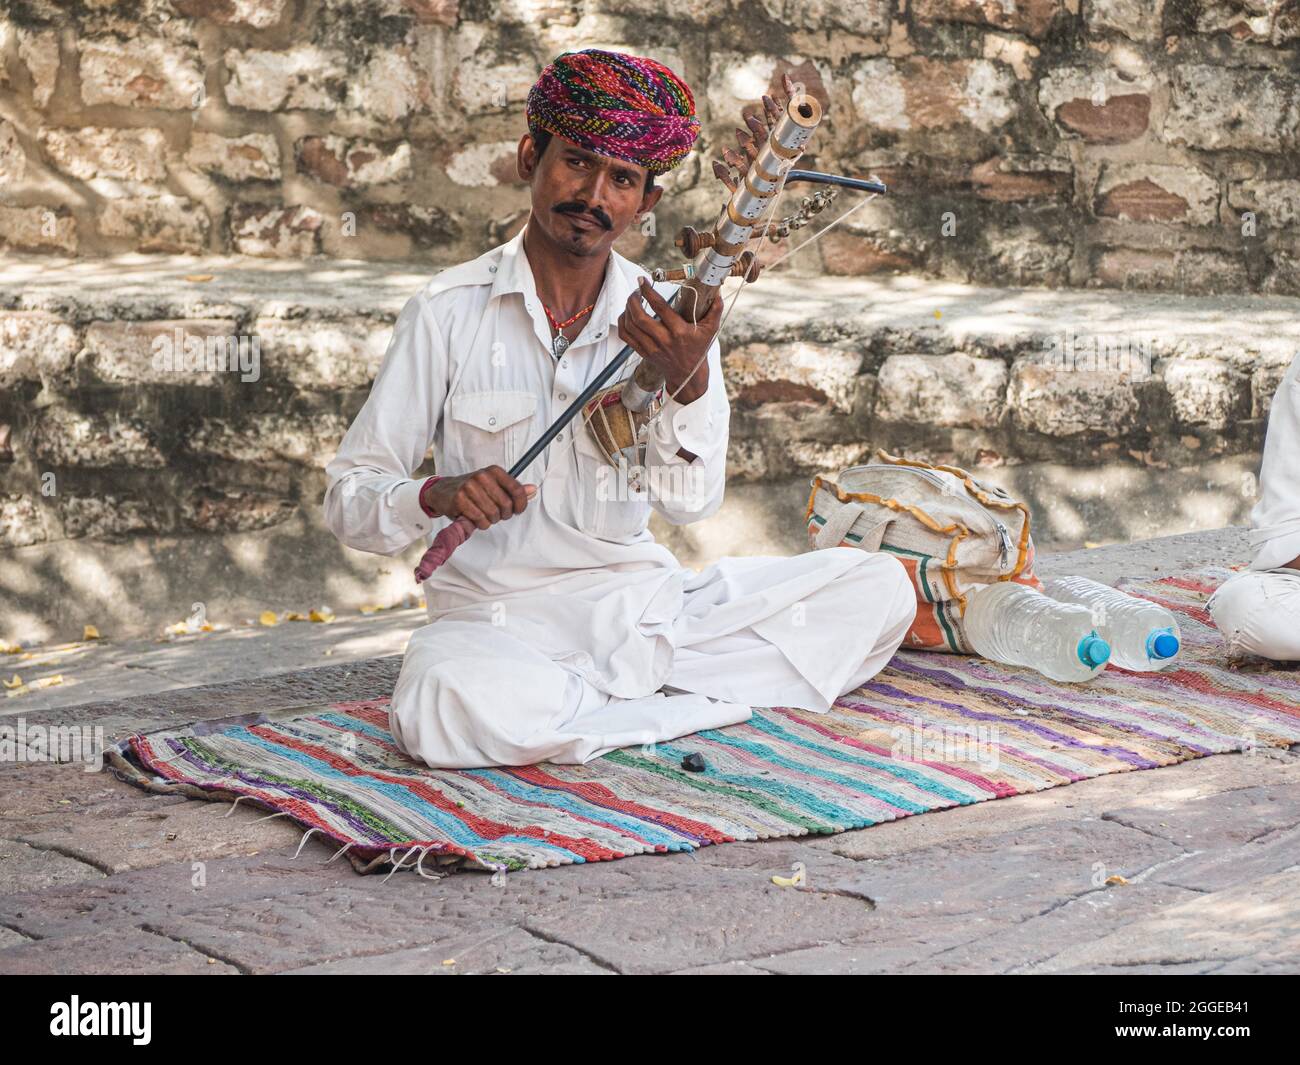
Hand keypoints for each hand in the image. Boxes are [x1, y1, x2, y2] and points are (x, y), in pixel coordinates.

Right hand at [421, 467, 534, 530]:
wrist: (442, 491)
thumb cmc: (471, 490)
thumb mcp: (493, 486)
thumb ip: (514, 489)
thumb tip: (533, 489)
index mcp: (494, 471)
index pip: (517, 490)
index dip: (521, 505)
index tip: (516, 511)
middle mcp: (482, 476)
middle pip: (506, 505)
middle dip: (503, 515)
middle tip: (496, 514)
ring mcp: (470, 487)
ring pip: (493, 514)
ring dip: (490, 520)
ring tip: (483, 516)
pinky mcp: (460, 499)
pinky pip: (480, 519)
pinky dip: (480, 524)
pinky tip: (475, 518)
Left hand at [618, 277, 722, 405]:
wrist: (688, 375)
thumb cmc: (699, 349)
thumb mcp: (711, 330)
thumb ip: (715, 310)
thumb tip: (717, 291)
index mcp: (679, 331)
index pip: (660, 307)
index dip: (648, 291)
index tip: (642, 281)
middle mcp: (663, 340)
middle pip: (639, 317)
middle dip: (633, 300)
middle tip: (636, 290)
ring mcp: (652, 348)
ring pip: (631, 326)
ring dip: (627, 309)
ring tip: (633, 299)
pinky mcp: (644, 353)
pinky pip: (626, 336)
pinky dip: (623, 322)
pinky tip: (627, 314)